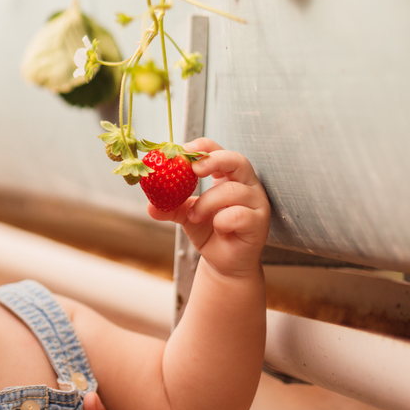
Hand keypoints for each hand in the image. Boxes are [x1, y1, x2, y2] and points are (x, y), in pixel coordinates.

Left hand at [147, 138, 269, 278]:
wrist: (224, 262)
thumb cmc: (209, 231)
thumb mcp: (185, 215)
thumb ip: (169, 206)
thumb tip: (150, 205)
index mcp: (229, 176)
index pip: (220, 151)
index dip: (204, 147)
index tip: (183, 149)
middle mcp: (246, 185)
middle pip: (237, 160)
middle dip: (213, 160)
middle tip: (193, 169)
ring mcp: (256, 203)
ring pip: (233, 190)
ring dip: (207, 202)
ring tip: (194, 215)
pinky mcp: (259, 223)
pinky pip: (240, 214)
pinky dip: (223, 220)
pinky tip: (217, 228)